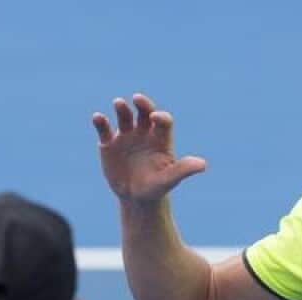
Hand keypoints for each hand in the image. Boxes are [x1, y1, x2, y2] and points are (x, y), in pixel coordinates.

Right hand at [92, 94, 206, 204]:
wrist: (136, 198)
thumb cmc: (156, 187)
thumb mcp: (170, 179)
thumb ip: (184, 169)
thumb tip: (203, 165)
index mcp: (160, 138)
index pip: (163, 120)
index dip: (160, 116)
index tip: (156, 117)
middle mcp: (144, 132)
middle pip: (144, 112)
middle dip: (142, 104)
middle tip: (137, 99)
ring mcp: (126, 136)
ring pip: (124, 116)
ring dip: (122, 108)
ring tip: (119, 103)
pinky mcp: (109, 143)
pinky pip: (104, 129)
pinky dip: (100, 122)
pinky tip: (98, 118)